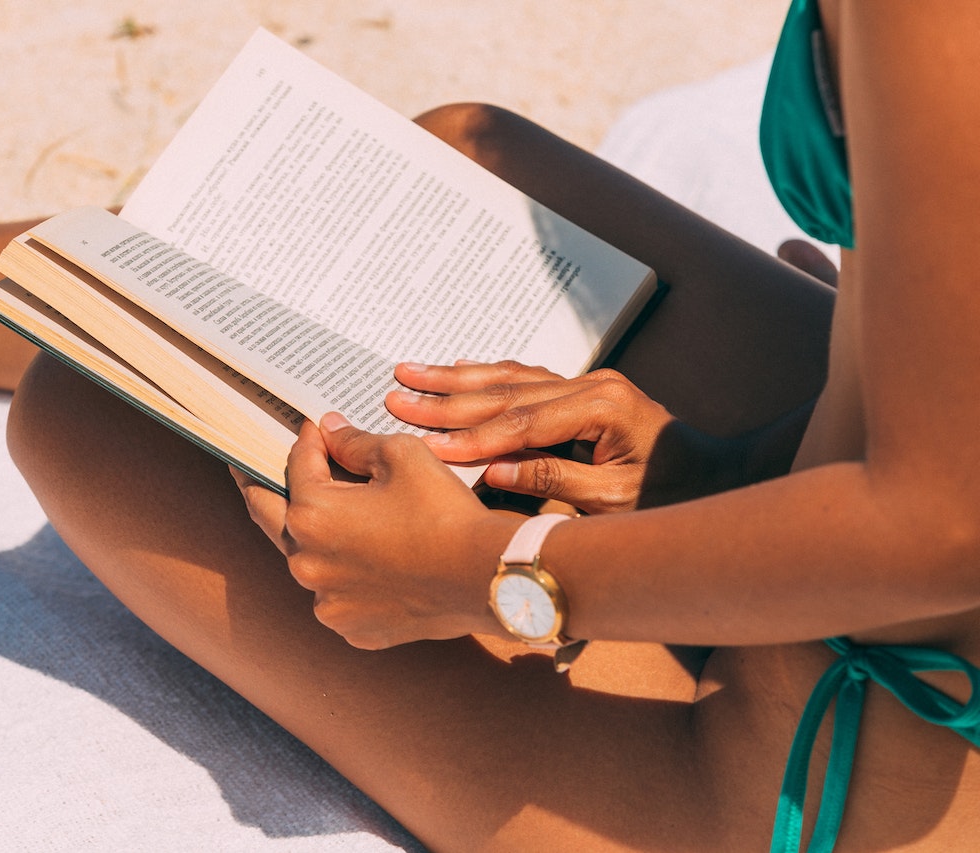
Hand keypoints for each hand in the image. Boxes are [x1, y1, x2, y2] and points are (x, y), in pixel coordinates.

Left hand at [232, 413, 517, 648]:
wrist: (486, 575)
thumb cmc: (444, 510)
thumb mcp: (401, 456)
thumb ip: (354, 442)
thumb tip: (330, 431)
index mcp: (311, 515)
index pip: (296, 466)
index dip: (308, 440)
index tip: (315, 428)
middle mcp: (306, 563)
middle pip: (271, 516)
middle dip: (257, 488)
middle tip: (242, 471)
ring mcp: (327, 603)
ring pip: (306, 561)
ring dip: (310, 538)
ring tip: (320, 517)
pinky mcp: (353, 628)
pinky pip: (337, 596)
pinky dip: (343, 577)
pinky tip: (364, 562)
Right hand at [386, 360, 723, 512]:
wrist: (715, 472)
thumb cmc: (670, 493)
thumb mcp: (615, 499)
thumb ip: (554, 481)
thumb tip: (494, 472)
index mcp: (600, 408)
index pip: (520, 423)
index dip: (469, 437)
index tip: (425, 445)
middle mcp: (589, 385)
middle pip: (504, 391)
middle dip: (445, 398)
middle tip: (396, 398)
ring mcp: (584, 382)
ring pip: (507, 377)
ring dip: (454, 378)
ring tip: (408, 374)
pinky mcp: (579, 389)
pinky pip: (521, 377)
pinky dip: (483, 375)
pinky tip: (453, 371)